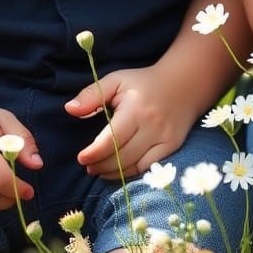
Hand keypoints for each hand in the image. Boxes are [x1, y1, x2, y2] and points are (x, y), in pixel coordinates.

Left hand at [66, 66, 194, 179]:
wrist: (183, 83)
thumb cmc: (143, 83)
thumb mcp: (116, 80)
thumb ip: (92, 94)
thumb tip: (69, 109)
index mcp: (135, 108)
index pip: (111, 139)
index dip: (94, 153)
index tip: (81, 158)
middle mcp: (152, 125)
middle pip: (121, 156)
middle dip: (100, 165)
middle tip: (88, 165)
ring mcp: (164, 138)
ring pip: (134, 165)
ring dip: (113, 172)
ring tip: (99, 169)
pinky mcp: (172, 146)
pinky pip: (148, 167)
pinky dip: (131, 172)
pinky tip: (119, 169)